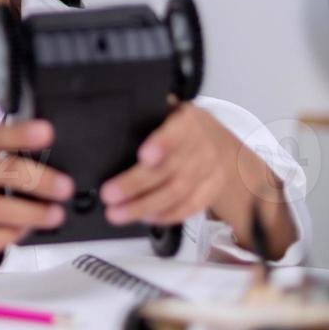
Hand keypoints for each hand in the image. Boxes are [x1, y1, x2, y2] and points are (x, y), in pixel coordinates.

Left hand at [98, 102, 238, 226]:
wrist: (220, 144)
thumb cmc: (183, 128)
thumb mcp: (169, 111)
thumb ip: (147, 114)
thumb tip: (112, 120)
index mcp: (187, 122)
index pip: (176, 132)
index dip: (161, 144)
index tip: (144, 156)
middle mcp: (200, 147)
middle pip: (169, 169)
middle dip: (135, 184)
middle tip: (109, 194)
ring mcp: (208, 171)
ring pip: (176, 192)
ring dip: (144, 206)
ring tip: (117, 213)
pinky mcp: (211, 191)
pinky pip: (189, 207)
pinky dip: (165, 215)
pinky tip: (144, 218)